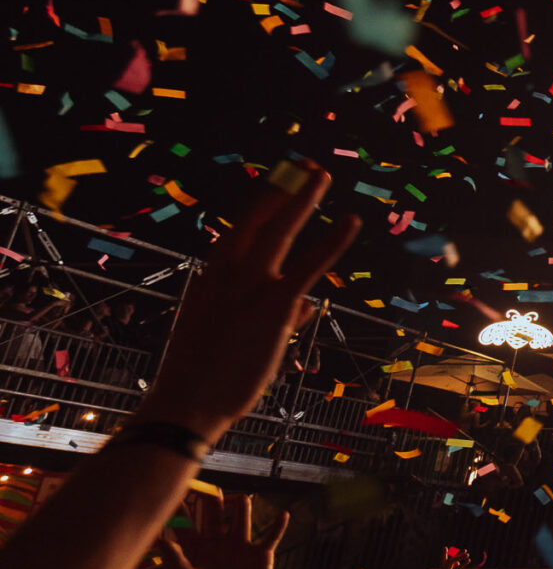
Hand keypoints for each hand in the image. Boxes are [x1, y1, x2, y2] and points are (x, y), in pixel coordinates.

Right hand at [136, 168, 358, 439]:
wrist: (185, 403)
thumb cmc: (204, 375)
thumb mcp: (229, 335)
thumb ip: (270, 314)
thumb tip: (305, 306)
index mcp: (211, 276)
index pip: (240, 229)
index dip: (263, 203)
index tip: (280, 181)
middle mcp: (227, 273)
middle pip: (260, 220)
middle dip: (284, 189)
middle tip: (305, 164)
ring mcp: (249, 286)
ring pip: (281, 231)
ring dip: (303, 199)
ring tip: (320, 173)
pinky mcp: (274, 305)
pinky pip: (309, 265)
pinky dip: (331, 242)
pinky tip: (350, 222)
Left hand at [161, 492, 283, 568]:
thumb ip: (174, 558)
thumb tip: (160, 539)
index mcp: (197, 549)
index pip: (189, 525)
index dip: (184, 512)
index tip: (178, 496)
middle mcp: (219, 544)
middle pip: (216, 518)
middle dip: (214, 504)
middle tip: (211, 490)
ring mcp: (240, 548)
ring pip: (242, 521)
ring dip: (243, 510)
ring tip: (242, 499)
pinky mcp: (260, 556)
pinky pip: (271, 537)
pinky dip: (278, 526)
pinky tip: (283, 514)